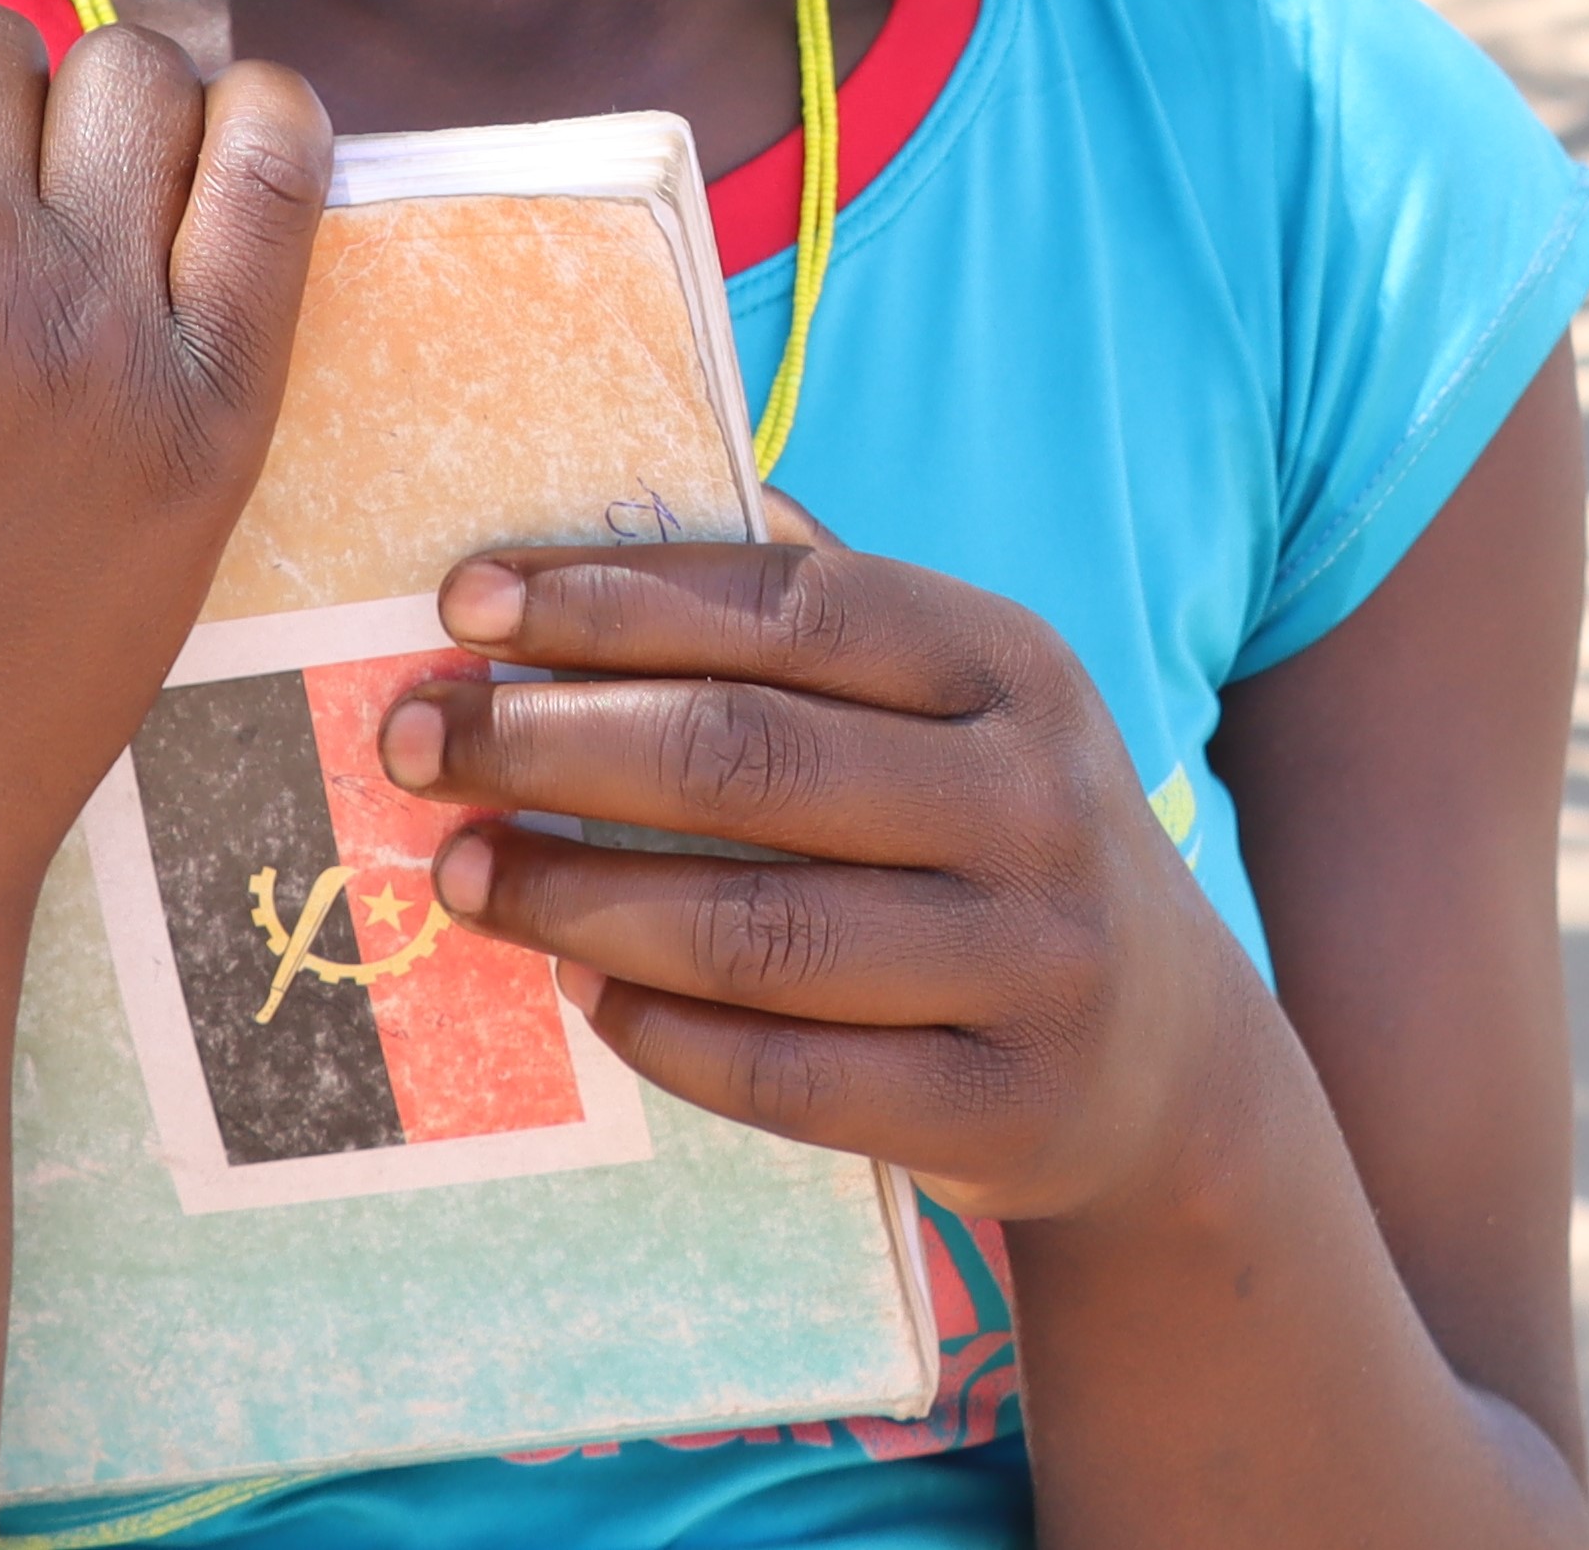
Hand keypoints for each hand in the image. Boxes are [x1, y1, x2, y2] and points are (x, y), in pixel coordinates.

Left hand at [381, 532, 1255, 1227]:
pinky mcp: (1001, 1108)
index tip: (464, 600)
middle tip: (416, 738)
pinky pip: (791, 1076)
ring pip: (758, 928)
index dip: (614, 598)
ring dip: (576, 896)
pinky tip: (579, 988)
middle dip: (552, 742)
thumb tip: (635, 479)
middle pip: (750, 758)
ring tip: (462, 871)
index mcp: (1009, 663)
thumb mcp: (965, 695)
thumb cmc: (1003, 832)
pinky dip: (664, 1032)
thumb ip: (827, 599)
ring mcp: (1029, 961)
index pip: (788, 607)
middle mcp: (1033, 799)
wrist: (1172, 1059)